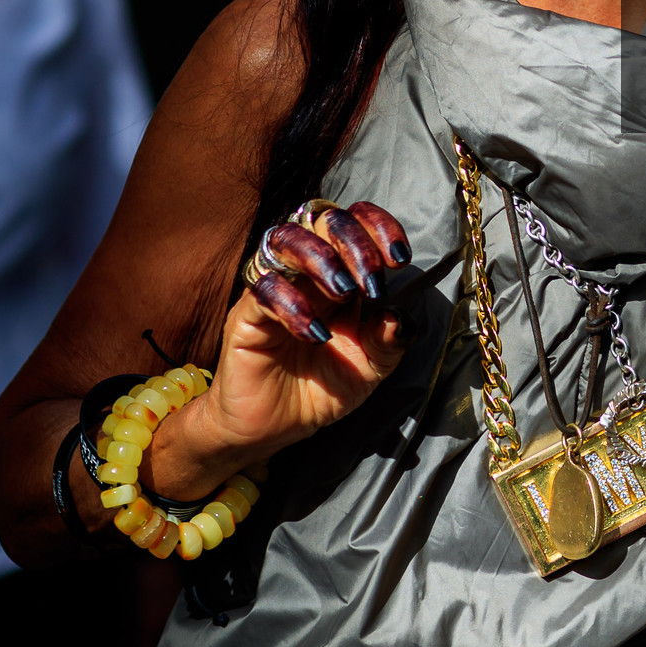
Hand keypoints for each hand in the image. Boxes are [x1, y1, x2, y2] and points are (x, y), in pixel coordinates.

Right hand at [148, 201, 412, 496]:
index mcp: (341, 274)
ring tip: (343, 292)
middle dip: (354, 242)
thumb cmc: (322, 389)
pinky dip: (294, 306)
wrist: (276, 428)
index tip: (399, 258)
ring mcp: (275, 288)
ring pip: (285, 238)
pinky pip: (264, 289)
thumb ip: (389, 341)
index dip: (378, 226)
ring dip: (320, 257)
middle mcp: (306, 272)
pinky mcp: (247, 313)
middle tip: (371, 284)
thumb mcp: (370, 369)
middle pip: (323, 218)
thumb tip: (397, 315)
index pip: (354, 223)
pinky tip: (316, 336)